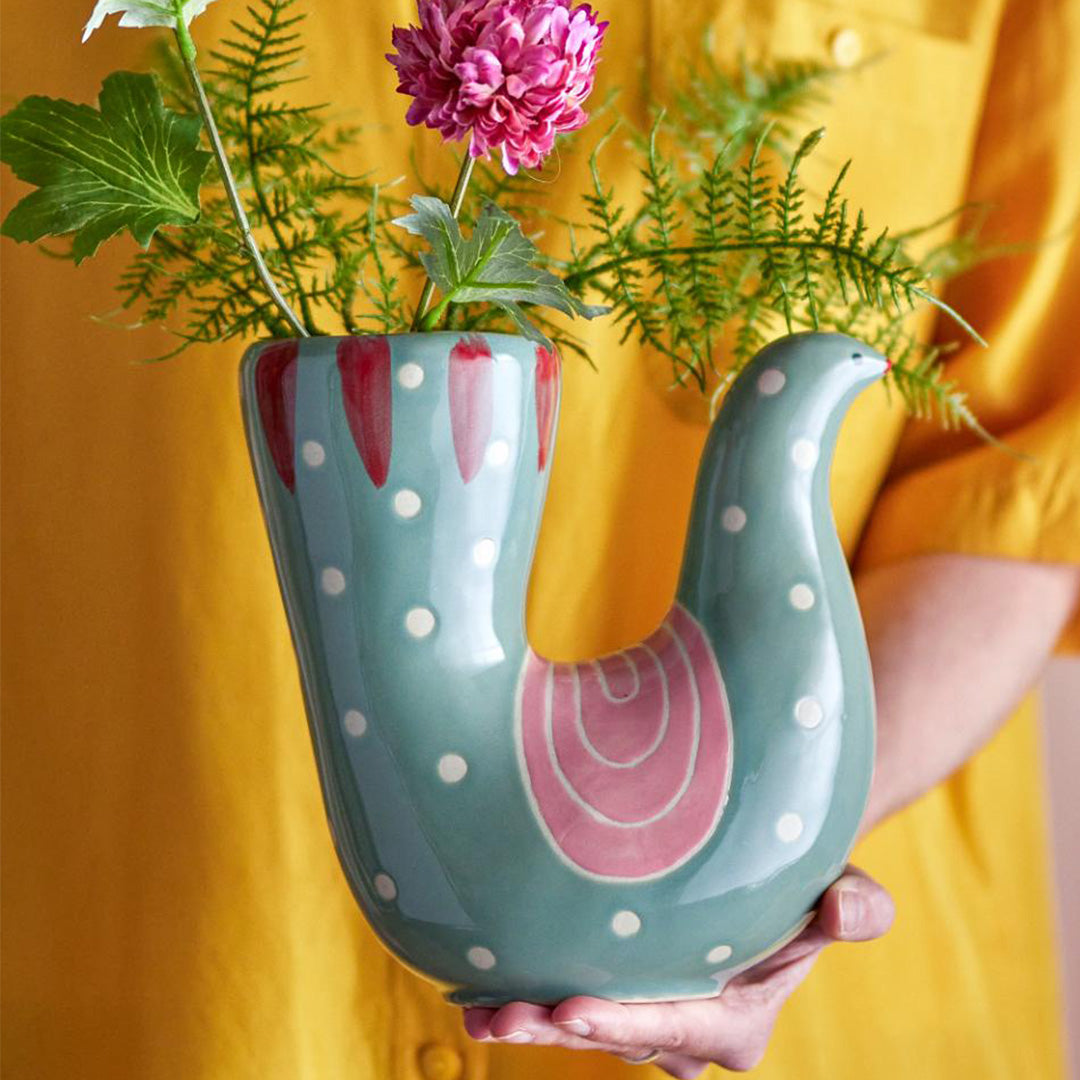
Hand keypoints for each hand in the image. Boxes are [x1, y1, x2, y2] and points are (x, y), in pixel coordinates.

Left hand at [463, 866, 893, 1075]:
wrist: (773, 876)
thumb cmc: (809, 885)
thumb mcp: (846, 891)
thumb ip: (858, 908)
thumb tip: (842, 911)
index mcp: (737, 1022)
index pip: (678, 1026)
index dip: (624, 1022)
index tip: (571, 1009)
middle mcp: (686, 1031)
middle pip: (618, 1034)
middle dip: (560, 1029)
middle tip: (505, 1016)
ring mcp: (648, 1015)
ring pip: (585, 1024)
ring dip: (532, 1022)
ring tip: (479, 1014)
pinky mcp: (619, 990)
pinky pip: (570, 1002)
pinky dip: (529, 998)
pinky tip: (477, 994)